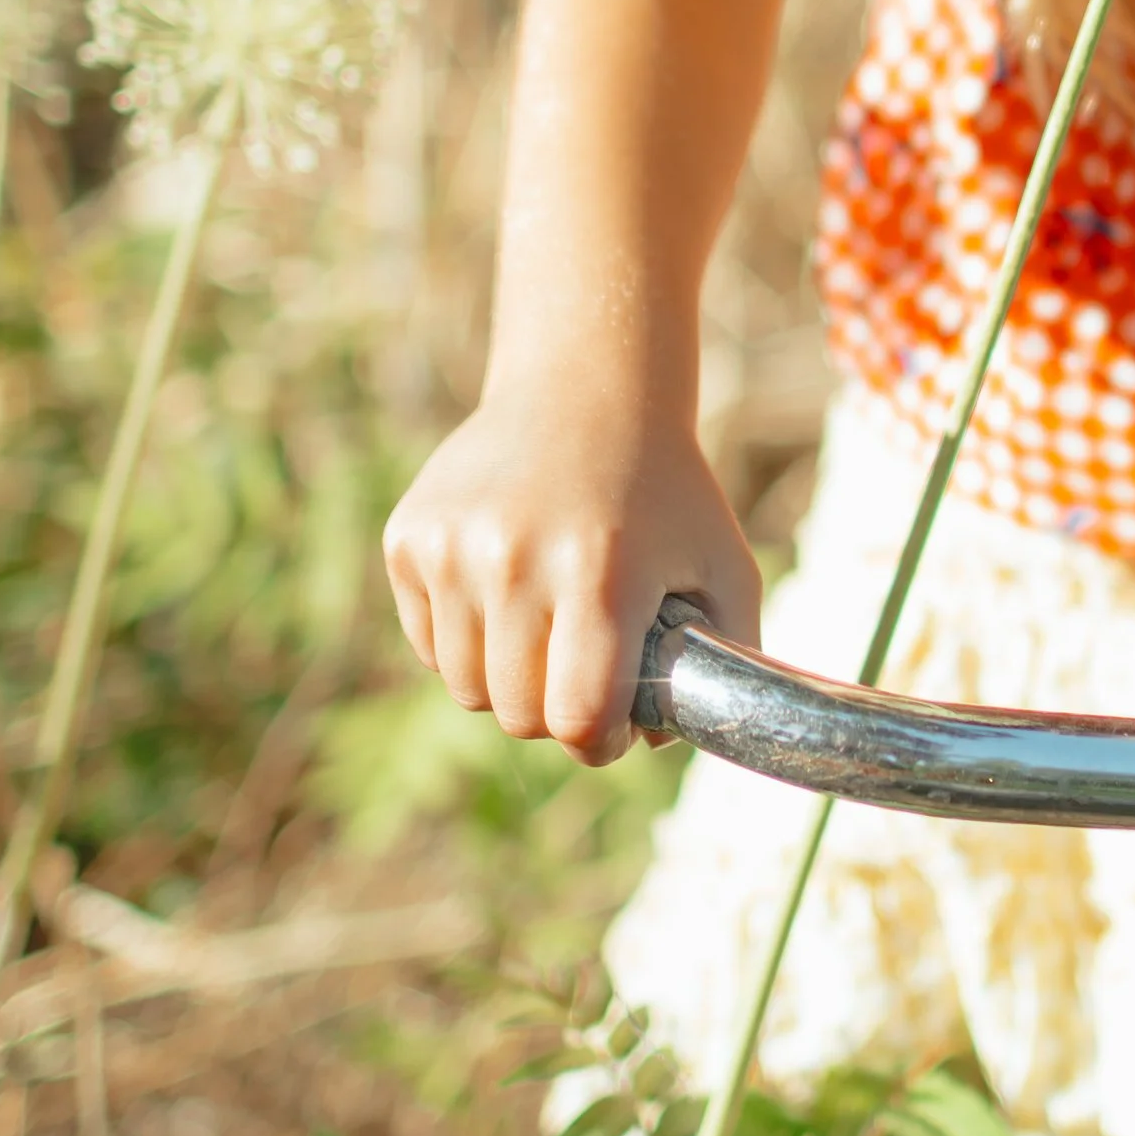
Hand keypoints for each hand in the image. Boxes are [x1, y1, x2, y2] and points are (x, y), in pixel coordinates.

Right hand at [383, 385, 760, 761]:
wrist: (584, 394)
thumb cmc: (667, 494)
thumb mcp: (727, 567)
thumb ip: (724, 661)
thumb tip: (660, 740)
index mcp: (601, 572)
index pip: (577, 717)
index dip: (600, 741)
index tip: (616, 726)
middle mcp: (515, 559)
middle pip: (517, 714)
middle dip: (556, 712)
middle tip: (583, 671)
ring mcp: (451, 547)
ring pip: (467, 689)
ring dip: (508, 680)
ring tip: (546, 628)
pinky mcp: (407, 538)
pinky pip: (429, 644)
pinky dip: (466, 641)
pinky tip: (505, 591)